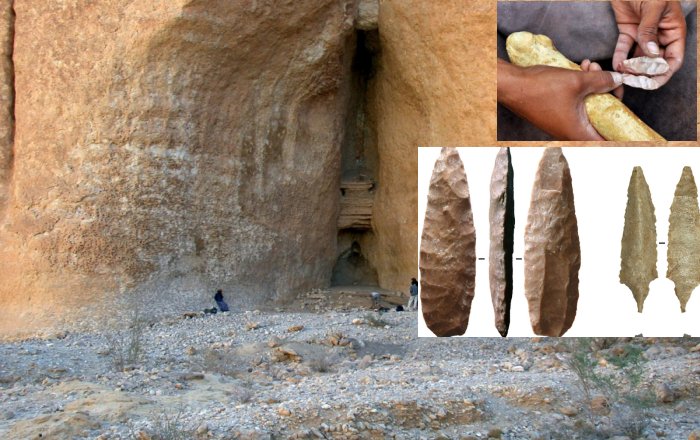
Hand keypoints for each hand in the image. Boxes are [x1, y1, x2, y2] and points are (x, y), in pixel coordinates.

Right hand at [497, 59, 621, 140]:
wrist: (511, 85)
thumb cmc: (540, 88)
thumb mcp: (577, 81)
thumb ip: (602, 80)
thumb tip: (618, 79)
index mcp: (578, 132)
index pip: (608, 141)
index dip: (624, 135)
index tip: (634, 126)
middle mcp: (570, 132)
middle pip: (601, 121)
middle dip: (609, 97)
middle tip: (612, 80)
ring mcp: (561, 123)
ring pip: (588, 108)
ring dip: (594, 88)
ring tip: (592, 67)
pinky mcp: (554, 114)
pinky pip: (576, 103)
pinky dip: (581, 88)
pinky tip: (581, 69)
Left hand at [611, 0, 685, 95]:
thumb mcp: (654, 6)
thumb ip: (650, 29)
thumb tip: (651, 52)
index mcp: (674, 30)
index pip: (673, 58)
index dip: (664, 73)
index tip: (652, 82)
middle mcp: (660, 36)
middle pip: (655, 62)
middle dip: (645, 74)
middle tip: (633, 81)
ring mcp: (644, 35)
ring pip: (639, 58)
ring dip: (631, 69)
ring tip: (623, 75)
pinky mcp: (628, 31)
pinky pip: (624, 49)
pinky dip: (620, 58)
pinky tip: (616, 66)